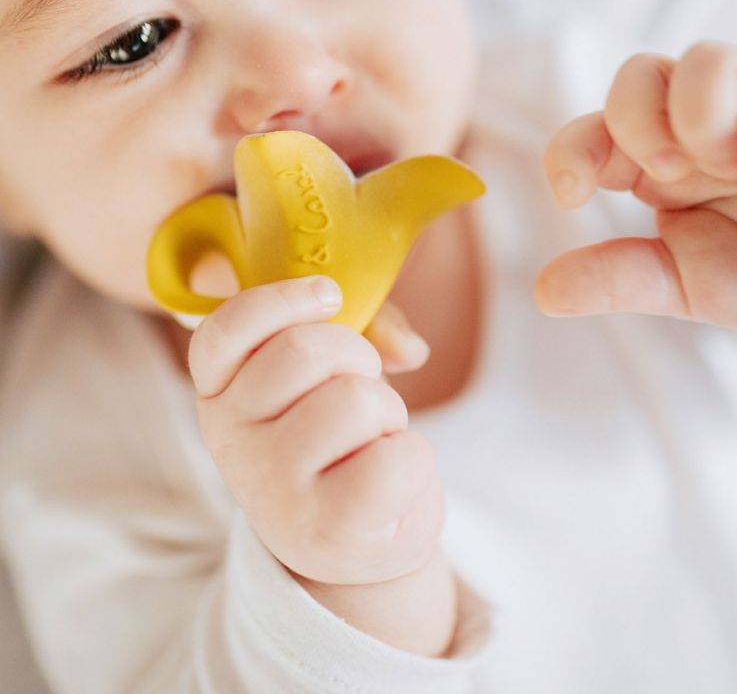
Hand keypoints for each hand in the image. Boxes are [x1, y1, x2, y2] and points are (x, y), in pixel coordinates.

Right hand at [188, 277, 442, 584]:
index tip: (331, 296)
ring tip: (373, 443)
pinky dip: (415, 459)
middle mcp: (231, 439)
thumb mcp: (336, 375)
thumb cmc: (342, 441)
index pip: (224, 332)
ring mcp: (273, 487)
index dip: (279, 301)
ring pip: (355, 400)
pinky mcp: (326, 527)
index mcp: (221, 392)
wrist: (354, 541)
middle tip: (361, 397)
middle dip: (359, 359)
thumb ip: (367, 331)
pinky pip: (396, 458)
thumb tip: (409, 349)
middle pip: (306, 351)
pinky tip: (392, 482)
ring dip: (388, 413)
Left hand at [537, 42, 736, 342]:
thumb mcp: (687, 288)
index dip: (571, 151)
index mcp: (661, 165)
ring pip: (710, 61)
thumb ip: (620, 280)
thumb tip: (545, 292)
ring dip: (700, 112)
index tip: (571, 196)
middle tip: (664, 173)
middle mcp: (704, 131)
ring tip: (731, 170)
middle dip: (635, 119)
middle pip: (640, 75)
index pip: (596, 132)